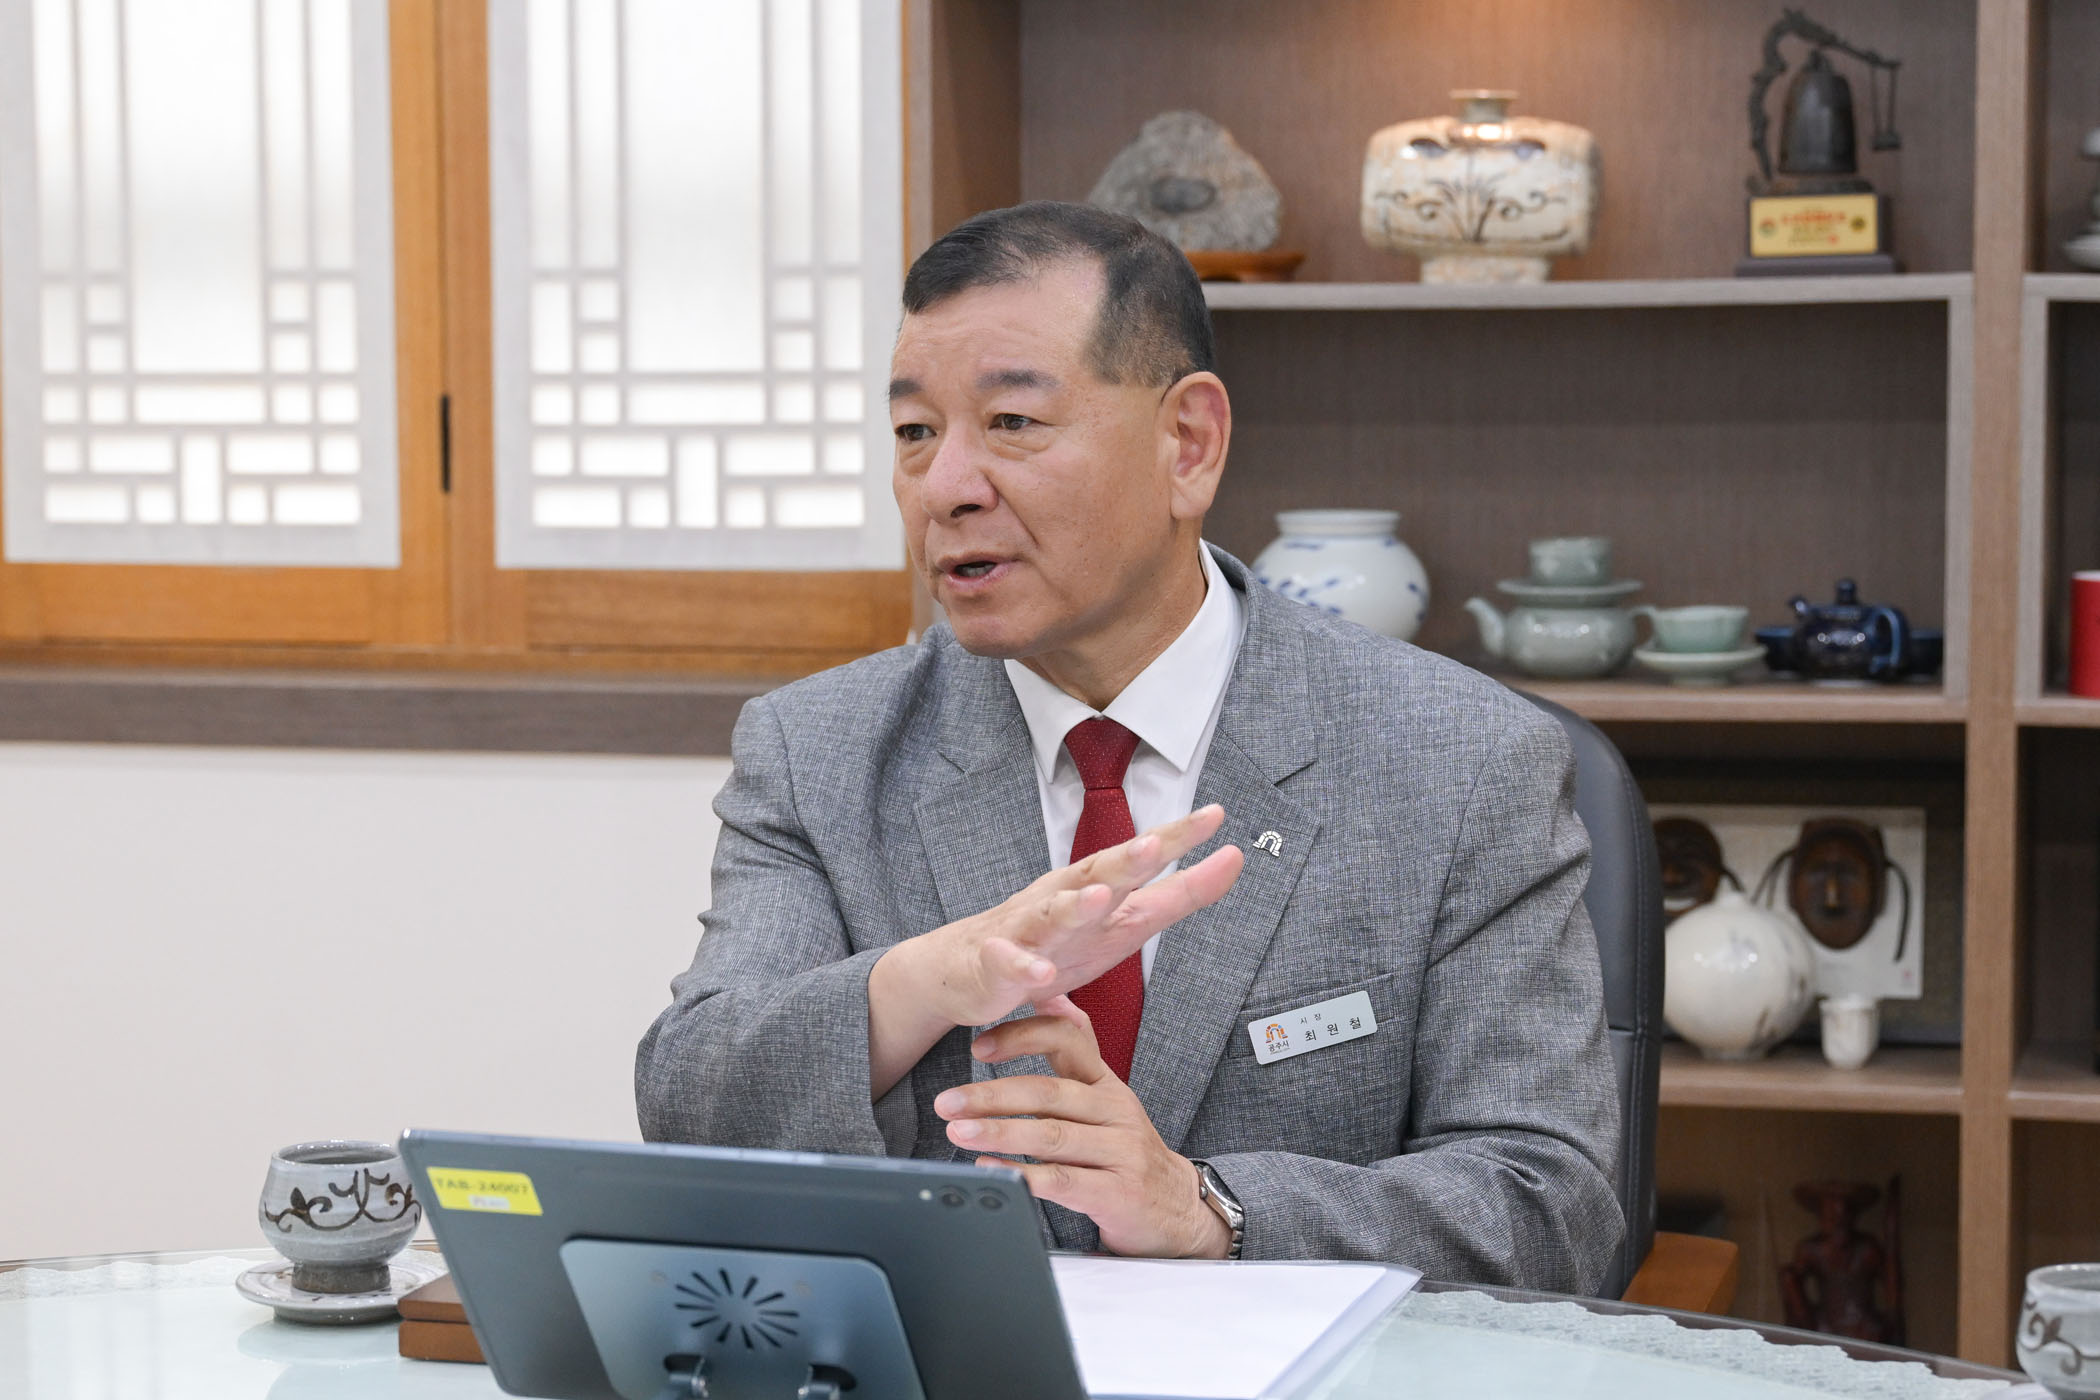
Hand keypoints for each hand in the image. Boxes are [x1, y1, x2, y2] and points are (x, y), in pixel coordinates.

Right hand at [917, 804, 1242, 1027]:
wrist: (966, 968)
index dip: (1176, 838)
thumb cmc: (1053, 940)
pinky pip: (1010, 965)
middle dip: (1126, 860)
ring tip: (1101, 897)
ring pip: (1053, 913)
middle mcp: (1063, 899)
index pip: (1141, 858)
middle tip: (1154, 845)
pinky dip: (1025, 968)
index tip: (1215, 816)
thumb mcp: (1125, 921)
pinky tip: (1041, 975)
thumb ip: (1179, 894)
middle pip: (1097, 874)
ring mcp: (1027, 929)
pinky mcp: (996, 964)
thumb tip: (1235, 860)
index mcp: (1096, 887)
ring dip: (1077, 904)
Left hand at [933, 997, 1231, 1259]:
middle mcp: (1116, 1110)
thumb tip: (1053, 999)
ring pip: (1051, 1135)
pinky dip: (1022, 1174)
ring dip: (998, 1132)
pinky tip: (990, 1169)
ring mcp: (1121, 1151)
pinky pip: (1062, 1181)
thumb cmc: (1127, 1155)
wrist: (1180, 1213)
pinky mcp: (1119, 1192)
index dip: (1022, 1036)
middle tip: (947, 1102)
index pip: (1068, 1038)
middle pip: (1047, 1092)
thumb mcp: (1106, 1101)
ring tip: (957, 1132)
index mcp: (1107, 1084)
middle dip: (990, 1095)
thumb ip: (1078, 1056)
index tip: (978, 1045)